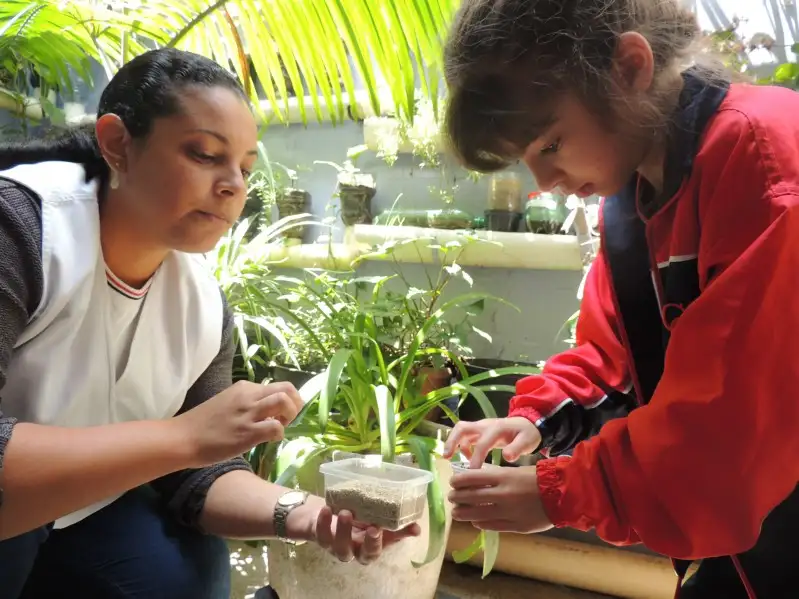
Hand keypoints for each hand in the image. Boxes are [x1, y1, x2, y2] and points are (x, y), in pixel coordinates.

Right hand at [174, 381, 303, 466]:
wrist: (182, 438)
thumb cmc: (202, 424)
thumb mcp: (227, 403)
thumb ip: (246, 403)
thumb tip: (267, 412)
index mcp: (244, 387)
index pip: (277, 386)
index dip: (286, 399)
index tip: (280, 413)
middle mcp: (249, 395)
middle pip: (287, 388)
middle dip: (295, 403)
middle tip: (288, 418)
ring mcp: (248, 413)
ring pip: (284, 401)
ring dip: (290, 415)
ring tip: (281, 426)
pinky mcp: (247, 432)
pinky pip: (276, 427)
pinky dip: (279, 433)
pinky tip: (270, 440)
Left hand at [292, 497, 420, 563]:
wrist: (328, 512)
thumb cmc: (357, 517)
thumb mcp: (377, 520)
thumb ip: (396, 526)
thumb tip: (417, 528)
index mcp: (367, 547)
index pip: (375, 552)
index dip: (378, 544)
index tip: (382, 530)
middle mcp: (353, 550)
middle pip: (360, 554)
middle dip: (368, 543)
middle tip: (373, 527)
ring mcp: (335, 545)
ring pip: (339, 546)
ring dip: (343, 530)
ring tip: (347, 512)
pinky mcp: (321, 536)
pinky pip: (320, 534)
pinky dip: (323, 523)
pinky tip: (327, 509)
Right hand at [443, 417, 541, 468]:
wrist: (528, 424)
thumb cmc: (527, 434)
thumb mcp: (527, 441)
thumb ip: (517, 448)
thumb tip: (507, 457)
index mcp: (496, 428)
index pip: (482, 442)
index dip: (476, 457)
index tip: (472, 472)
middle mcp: (485, 425)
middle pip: (462, 428)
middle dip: (452, 441)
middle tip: (446, 457)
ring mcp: (481, 427)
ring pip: (461, 430)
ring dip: (453, 442)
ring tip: (449, 459)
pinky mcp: (479, 432)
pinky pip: (465, 436)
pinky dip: (462, 446)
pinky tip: (467, 459)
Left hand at [448, 465, 552, 533]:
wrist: (563, 495)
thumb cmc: (540, 479)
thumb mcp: (516, 471)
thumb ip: (496, 477)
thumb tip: (475, 480)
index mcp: (503, 477)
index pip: (471, 478)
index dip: (458, 481)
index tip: (452, 482)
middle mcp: (503, 495)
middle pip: (471, 497)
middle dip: (457, 498)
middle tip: (451, 498)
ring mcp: (509, 512)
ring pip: (478, 515)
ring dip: (464, 513)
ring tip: (456, 513)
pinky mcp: (515, 526)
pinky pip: (492, 526)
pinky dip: (480, 524)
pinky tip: (475, 522)